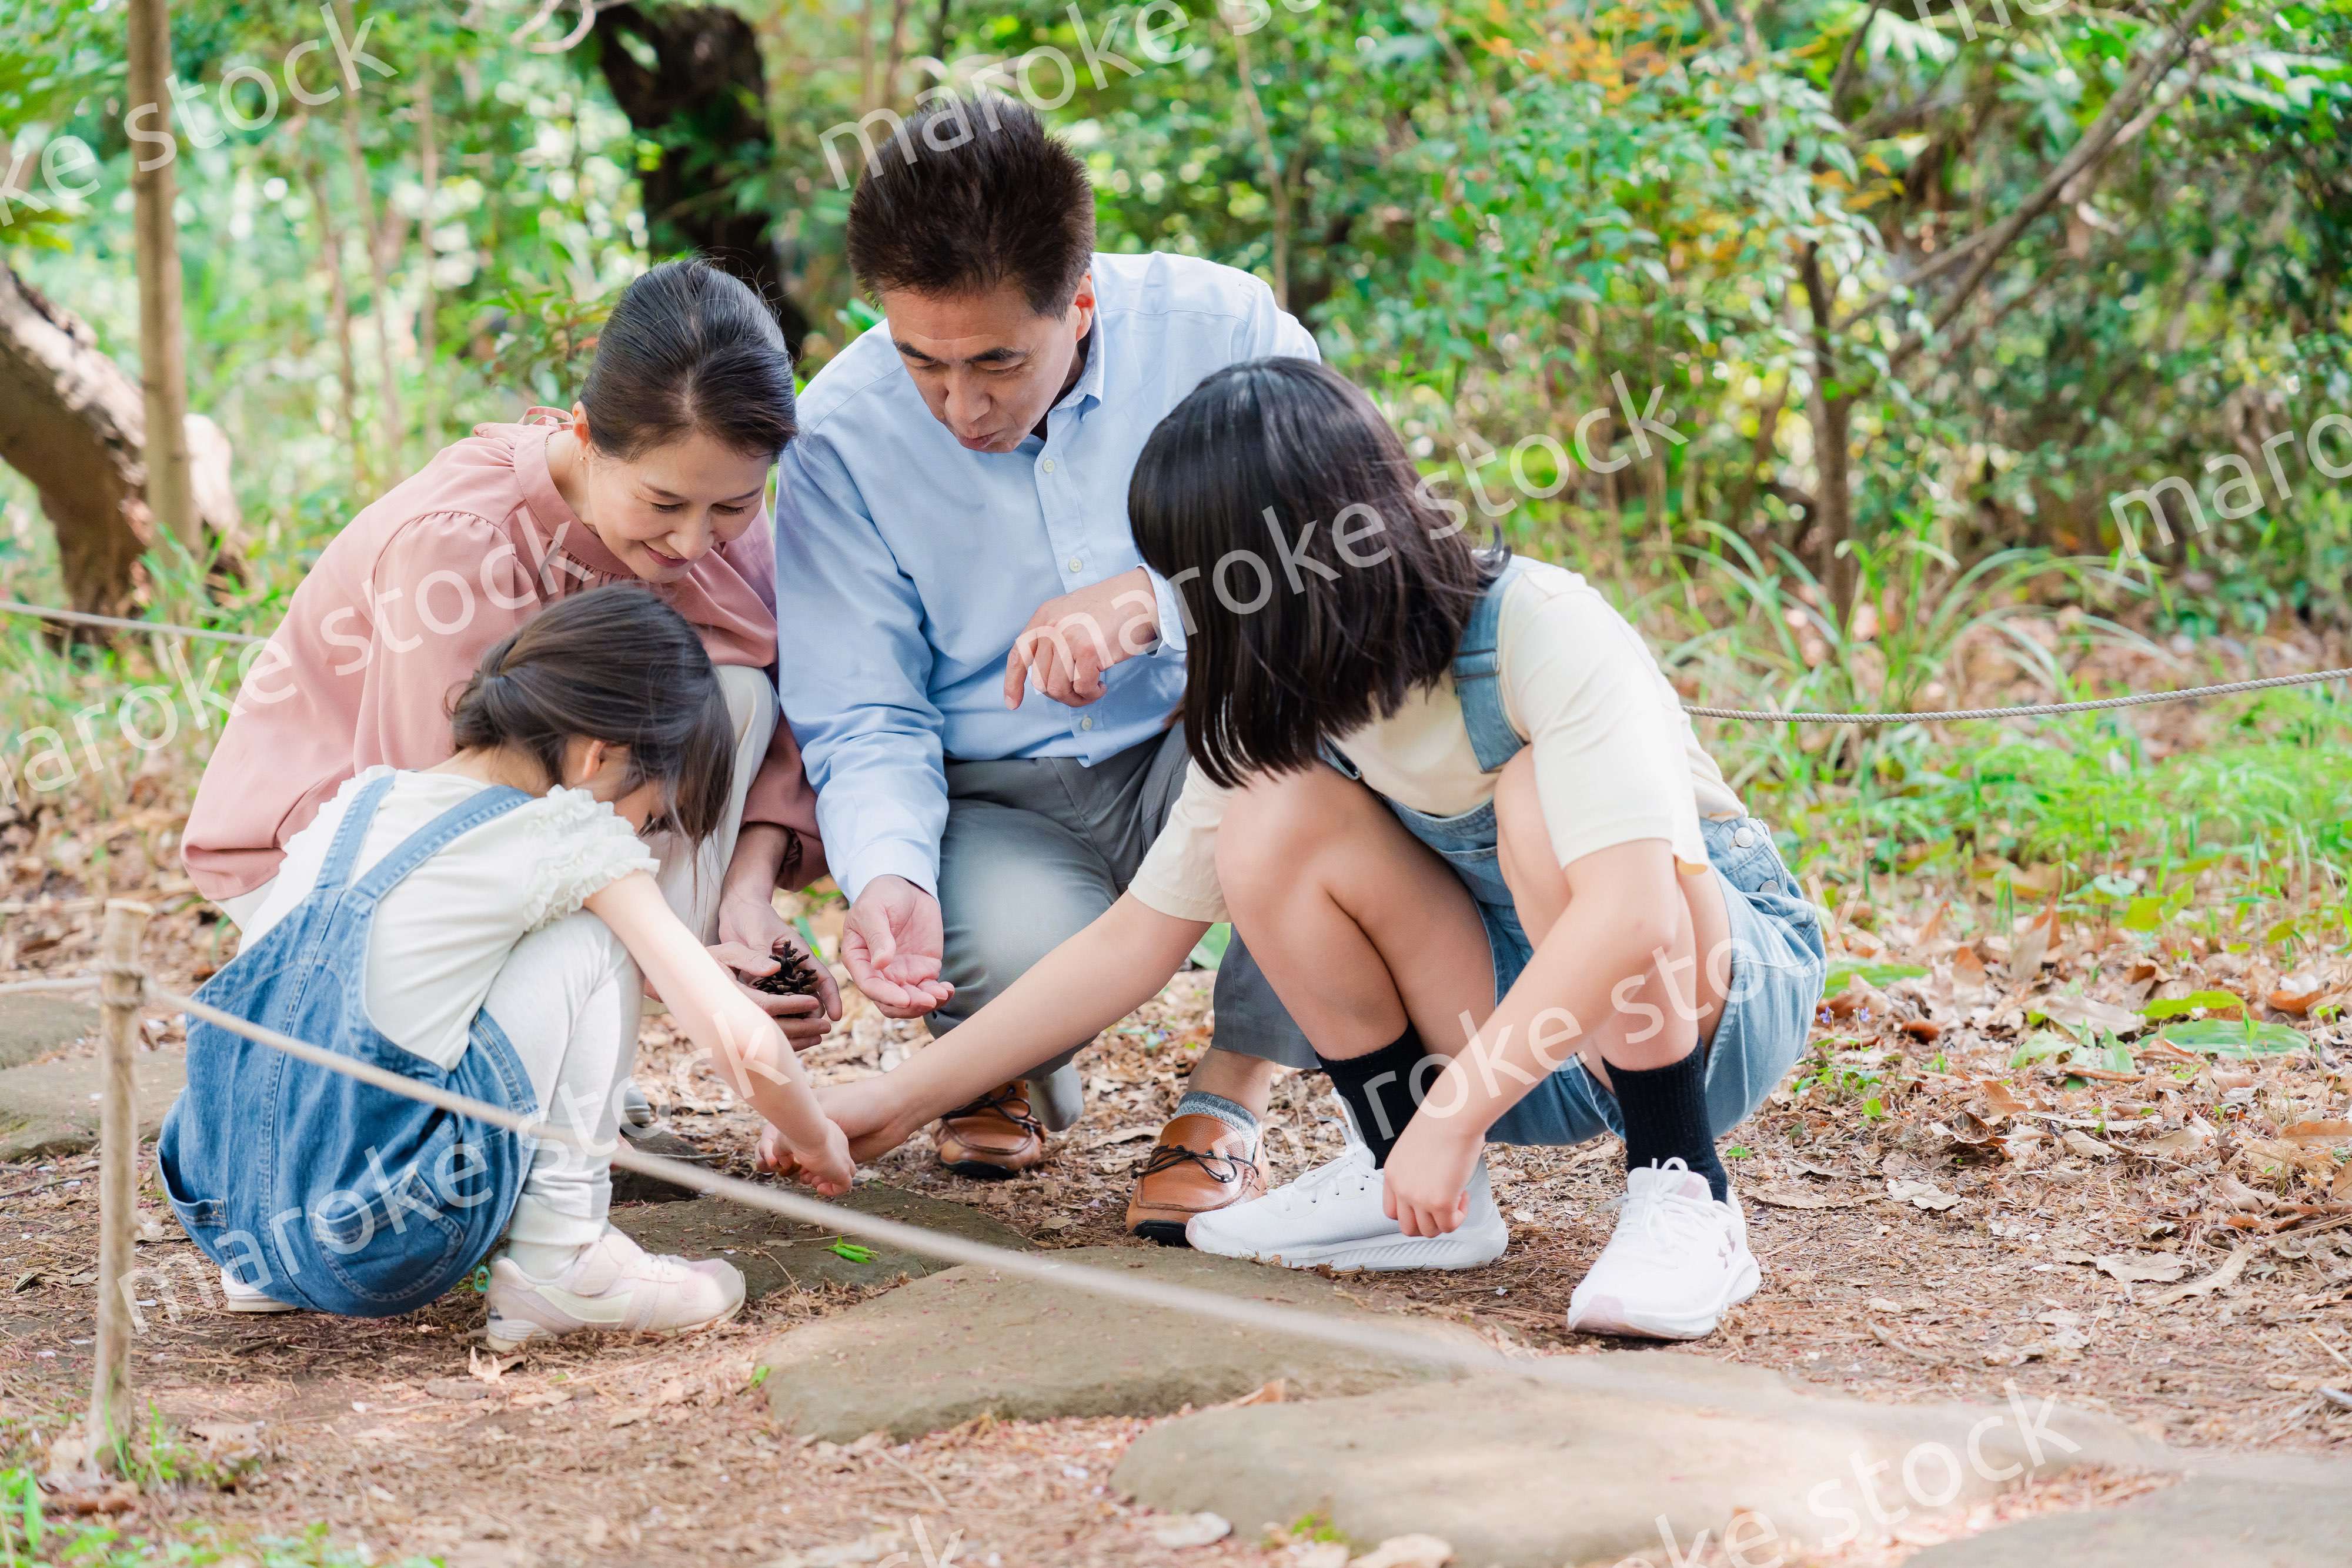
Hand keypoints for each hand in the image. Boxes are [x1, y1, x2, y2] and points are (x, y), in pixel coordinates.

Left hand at [712, 892, 842, 1049]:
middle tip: (811, 1035)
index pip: (822, 978)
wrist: (736, 909)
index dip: (832, 998)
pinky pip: (770, 1000)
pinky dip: (773, 1013)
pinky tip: (768, 1027)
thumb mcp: (758, 932)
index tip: (835, 1017)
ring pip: (790, 1002)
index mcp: (799, 955)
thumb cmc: (752, 916)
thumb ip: (762, 954)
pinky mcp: (761, 979)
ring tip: (793, 1037)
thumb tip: (769, 973)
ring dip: (793, 1018)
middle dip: (813, 1016)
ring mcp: (777, 975)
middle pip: (809, 996)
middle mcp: (791, 968)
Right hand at [758, 1077, 911, 1173]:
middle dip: (784, 1165)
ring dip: (804, 1177)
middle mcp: (814, 1133)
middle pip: (788, 1156)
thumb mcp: (826, 1111)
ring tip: (809, 1176)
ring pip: (806, 1170)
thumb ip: (803, 1131)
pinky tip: (822, 1183)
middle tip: (784, 1168)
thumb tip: (779, 1155)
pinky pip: (826, 1179)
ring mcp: (828, 1149)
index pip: (776, 1133)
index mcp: (806, 1115)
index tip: (771, 1158)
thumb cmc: (858, 1102)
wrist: (893, 1111)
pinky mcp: (843, 1162)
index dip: (768, 1147)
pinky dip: (822, 1184)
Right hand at [766, 1115, 854, 1197]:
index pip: (828, 1154)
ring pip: (843, 1176)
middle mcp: (839, 1148)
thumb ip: (784, 1153)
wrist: (807, 1131)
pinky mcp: (843, 1172)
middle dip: (821, 1174)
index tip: (802, 1168)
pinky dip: (832, 1190)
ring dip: (827, 1183)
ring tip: (813, 1182)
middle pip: (837, 1165)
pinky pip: (844, 1187)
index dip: (815, 1164)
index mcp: (829, 1138)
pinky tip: (819, 1187)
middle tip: (806, 1176)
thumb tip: (784, 1164)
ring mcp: (843, 1160)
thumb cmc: (796, 1132)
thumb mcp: (785, 1142)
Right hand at [841, 876, 953, 1018]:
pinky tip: (948, 990)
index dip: (886, 996)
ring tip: (942, 994)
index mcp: (859, 960)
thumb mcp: (873, 910)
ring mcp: (901, 973)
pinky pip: (930, 989)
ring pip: (911, 1000)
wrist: (906, 887)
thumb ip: (877, 936)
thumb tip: (881, 964)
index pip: (870, 986)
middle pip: (890, 1002)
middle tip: (929, 1000)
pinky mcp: (922, 969)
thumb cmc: (881, 896)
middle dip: (910, 1006)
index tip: (905, 998)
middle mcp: (879, 972)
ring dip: (927, 1003)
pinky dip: (939, 994)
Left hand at [1001, 566, 1159, 708]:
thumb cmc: (1111, 609)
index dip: (1013, 683)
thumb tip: (1047, 677)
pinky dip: (1092, 694)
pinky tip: (1102, 685)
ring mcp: (1068, 638)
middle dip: (1061, 694)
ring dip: (1076, 697)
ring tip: (1092, 689)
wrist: (1139, 597)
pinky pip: (1082, 688)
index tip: (1013, 703)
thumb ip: (1054, 637)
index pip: (1019, 654)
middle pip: (1041, 681)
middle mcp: (1051, 626)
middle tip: (1080, 691)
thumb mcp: (1071, 613)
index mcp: (1044, 616)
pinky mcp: (1088, 651)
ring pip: (1058, 689)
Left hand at [1381, 1114, 1482, 1237]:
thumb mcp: (1415, 1150)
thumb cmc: (1441, 1123)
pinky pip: (1449, 1226)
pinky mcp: (1439, 1203)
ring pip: (1428, 1231)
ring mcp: (1418, 1199)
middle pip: (1408, 1228)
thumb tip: (1434, 1183)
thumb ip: (1416, 1171)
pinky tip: (1463, 1194)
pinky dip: (1459, 1215)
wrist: (1453, 1116)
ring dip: (1445, 1219)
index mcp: (1391, 1174)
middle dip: (1428, 1222)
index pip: (1391, 1212)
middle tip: (1444, 1203)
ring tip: (1456, 1195)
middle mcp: (1401, 1189)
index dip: (1412, 1212)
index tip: (1428, 1199)